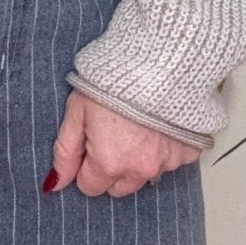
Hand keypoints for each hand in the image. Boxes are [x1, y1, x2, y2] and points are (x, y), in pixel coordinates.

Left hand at [45, 88, 201, 198]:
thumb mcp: (77, 111)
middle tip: (114, 135)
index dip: (86, 166)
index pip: (90, 187)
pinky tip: (159, 125)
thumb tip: (55, 183)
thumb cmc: (115, 79)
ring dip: (140, 159)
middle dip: (113, 168)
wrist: (160, 57)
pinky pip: (173, 161)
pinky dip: (165, 148)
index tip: (91, 144)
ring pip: (147, 175)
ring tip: (138, 126)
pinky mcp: (189, 150)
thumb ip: (65, 152)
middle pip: (119, 187)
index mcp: (109, 162)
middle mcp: (140, 168)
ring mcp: (168, 161)